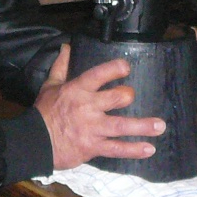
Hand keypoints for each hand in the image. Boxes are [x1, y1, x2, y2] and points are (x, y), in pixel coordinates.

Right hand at [34, 44, 166, 170]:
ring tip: (160, 126)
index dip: (114, 69)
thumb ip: (61, 66)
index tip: (126, 67)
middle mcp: (88, 108)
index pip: (98, 75)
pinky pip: (117, 149)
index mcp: (78, 90)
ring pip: (122, 126)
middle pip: (116, 99)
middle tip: (134, 97)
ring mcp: (92, 128)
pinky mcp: (94, 147)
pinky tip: (149, 149)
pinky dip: (133, 150)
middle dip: (128, 96)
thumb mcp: (50, 85)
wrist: (36, 141)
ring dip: (143, 126)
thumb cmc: (44, 112)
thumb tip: (67, 47)